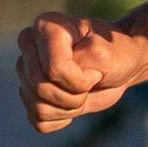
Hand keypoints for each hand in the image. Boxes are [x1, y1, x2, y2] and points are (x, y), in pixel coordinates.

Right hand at [16, 14, 147, 133]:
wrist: (122, 65)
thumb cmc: (118, 53)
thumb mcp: (107, 54)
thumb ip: (81, 61)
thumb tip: (53, 74)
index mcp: (46, 26)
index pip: (53, 69)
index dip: (79, 80)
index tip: (96, 71)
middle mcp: (29, 45)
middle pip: (41, 88)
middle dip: (74, 95)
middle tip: (93, 82)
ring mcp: (26, 70)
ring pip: (39, 107)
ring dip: (70, 107)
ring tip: (85, 91)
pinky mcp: (29, 94)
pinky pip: (39, 120)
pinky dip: (62, 118)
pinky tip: (73, 102)